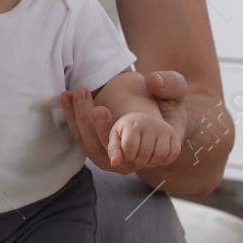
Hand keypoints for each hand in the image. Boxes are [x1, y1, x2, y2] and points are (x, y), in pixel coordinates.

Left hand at [61, 71, 190, 174]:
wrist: (163, 122)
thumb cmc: (170, 105)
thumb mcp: (177, 92)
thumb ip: (170, 84)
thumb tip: (152, 81)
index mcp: (154, 149)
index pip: (130, 148)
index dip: (112, 132)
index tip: (100, 110)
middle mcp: (134, 161)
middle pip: (103, 147)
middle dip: (88, 121)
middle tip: (81, 92)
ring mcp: (116, 161)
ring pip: (90, 145)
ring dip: (76, 118)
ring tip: (71, 92)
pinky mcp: (101, 152)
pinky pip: (82, 140)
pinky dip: (72, 118)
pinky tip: (65, 95)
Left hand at [105, 111, 180, 168]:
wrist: (143, 122)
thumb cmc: (126, 133)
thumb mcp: (115, 138)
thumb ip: (113, 150)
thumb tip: (114, 164)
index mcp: (132, 123)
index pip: (130, 147)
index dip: (127, 156)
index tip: (126, 153)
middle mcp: (150, 123)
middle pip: (145, 153)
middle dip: (139, 161)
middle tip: (136, 158)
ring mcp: (164, 128)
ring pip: (160, 154)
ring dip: (152, 162)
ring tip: (145, 158)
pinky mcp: (174, 134)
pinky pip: (174, 153)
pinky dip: (165, 160)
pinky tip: (156, 157)